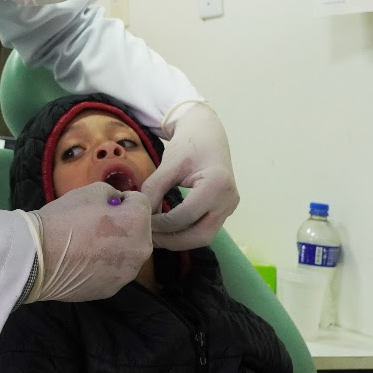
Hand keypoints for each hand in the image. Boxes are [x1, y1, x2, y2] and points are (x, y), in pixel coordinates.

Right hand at [19, 182, 151, 302]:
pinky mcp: (112, 289)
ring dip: (116, 246)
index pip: (140, 201)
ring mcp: (127, 274)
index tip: (103, 205)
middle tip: (96, 224)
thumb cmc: (64, 219)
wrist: (37, 258)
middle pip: (139, 230)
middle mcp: (141, 250)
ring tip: (88, 244)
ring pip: (128, 252)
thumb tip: (117, 203)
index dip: (121, 200)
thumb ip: (112, 193)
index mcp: (138, 222)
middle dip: (124, 224)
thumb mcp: (90, 191)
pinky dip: (105, 264)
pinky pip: (115, 270)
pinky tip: (84, 261)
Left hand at [140, 103, 237, 250]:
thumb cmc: (189, 144)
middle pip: (200, 236)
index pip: (186, 216)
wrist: (207, 132)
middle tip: (148, 238)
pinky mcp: (225, 210)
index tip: (142, 222)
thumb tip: (142, 214)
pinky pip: (205, 228)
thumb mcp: (169, 163)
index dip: (162, 224)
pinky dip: (186, 232)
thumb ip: (154, 188)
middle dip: (172, 240)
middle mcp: (229, 200)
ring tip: (155, 236)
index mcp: (217, 185)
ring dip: (179, 240)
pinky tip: (167, 229)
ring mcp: (229, 207)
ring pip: (204, 236)